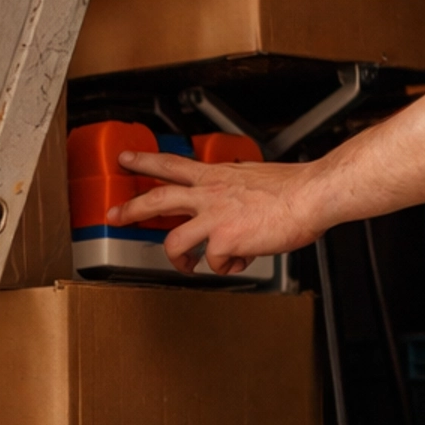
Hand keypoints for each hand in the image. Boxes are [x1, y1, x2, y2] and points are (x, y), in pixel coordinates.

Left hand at [110, 151, 327, 273]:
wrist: (311, 196)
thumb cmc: (293, 189)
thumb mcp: (254, 178)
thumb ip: (234, 192)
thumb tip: (232, 214)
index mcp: (217, 175)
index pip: (171, 164)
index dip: (144, 161)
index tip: (126, 159)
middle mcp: (209, 194)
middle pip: (156, 199)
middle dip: (129, 208)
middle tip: (114, 215)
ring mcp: (213, 218)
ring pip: (173, 243)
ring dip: (179, 260)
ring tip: (186, 265)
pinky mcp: (223, 241)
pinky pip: (215, 263)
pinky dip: (229, 266)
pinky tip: (242, 258)